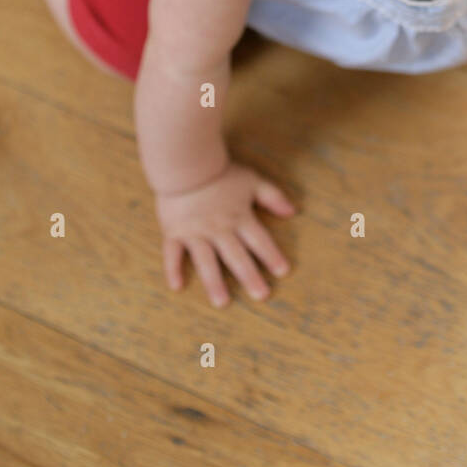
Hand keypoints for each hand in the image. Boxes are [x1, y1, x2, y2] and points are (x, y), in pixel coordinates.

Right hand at [156, 162, 295, 305]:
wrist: (185, 163)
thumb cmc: (220, 172)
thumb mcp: (252, 180)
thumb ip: (273, 196)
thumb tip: (293, 212)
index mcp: (239, 217)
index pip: (259, 241)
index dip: (272, 256)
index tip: (283, 272)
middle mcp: (219, 229)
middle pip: (237, 257)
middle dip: (250, 277)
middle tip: (261, 296)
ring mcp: (195, 233)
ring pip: (207, 262)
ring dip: (215, 283)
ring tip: (222, 303)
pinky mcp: (174, 232)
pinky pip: (172, 254)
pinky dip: (173, 269)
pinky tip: (177, 287)